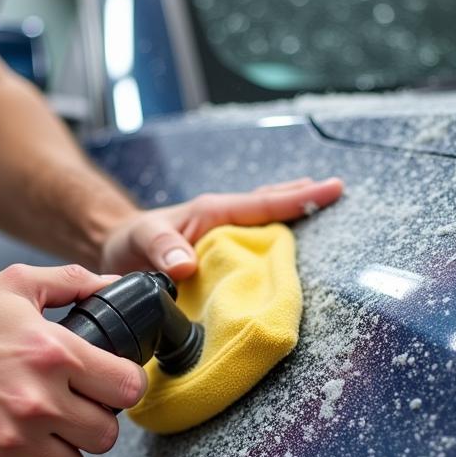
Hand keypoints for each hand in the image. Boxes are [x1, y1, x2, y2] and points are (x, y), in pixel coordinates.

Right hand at [0, 264, 147, 456]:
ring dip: (67, 452)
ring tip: (50, 432)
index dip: (124, 384)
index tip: (111, 383)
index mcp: (54, 352)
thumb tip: (115, 286)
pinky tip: (23, 452)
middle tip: (77, 409)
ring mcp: (12, 436)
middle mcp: (38, 399)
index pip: (127, 387)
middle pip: (107, 434)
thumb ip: (74, 282)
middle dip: (97, 421)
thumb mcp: (18, 284)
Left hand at [100, 176, 342, 279]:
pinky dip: (276, 242)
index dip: (297, 198)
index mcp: (213, 212)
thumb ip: (163, 250)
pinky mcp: (221, 253)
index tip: (330, 189)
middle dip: (304, 197)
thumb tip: (187, 267)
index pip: (262, 204)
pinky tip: (290, 249)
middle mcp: (224, 220)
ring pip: (267, 222)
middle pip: (271, 205)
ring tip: (324, 208)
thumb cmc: (130, 242)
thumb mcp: (141, 242)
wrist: (116, 250)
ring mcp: (224, 236)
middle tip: (339, 190)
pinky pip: (255, 245)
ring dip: (293, 216)